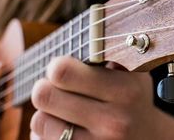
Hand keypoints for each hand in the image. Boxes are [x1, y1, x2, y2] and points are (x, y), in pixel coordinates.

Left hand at [30, 56, 162, 139]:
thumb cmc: (134, 101)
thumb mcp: (133, 75)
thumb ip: (109, 57)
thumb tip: (77, 41)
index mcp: (126, 91)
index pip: (63, 72)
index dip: (57, 66)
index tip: (62, 68)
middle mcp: (112, 121)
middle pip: (43, 95)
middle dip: (46, 87)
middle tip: (56, 87)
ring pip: (39, 120)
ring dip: (46, 112)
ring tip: (63, 109)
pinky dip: (46, 132)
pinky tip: (64, 127)